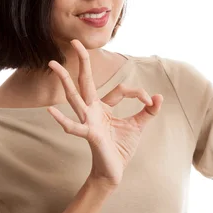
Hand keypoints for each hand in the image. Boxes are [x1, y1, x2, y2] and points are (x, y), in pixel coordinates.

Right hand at [46, 40, 163, 187]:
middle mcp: (92, 110)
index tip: (151, 102)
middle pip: (85, 81)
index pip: (121, 89)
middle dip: (82, 61)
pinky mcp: (90, 134)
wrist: (113, 171)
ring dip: (64, 80)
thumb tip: (160, 97)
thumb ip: (148, 111)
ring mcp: (88, 121)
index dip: (139, 93)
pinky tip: (52, 111)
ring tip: (53, 65)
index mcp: (104, 106)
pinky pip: (75, 126)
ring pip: (74, 97)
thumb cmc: (120, 148)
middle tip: (74, 41)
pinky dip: (63, 120)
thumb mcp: (138, 126)